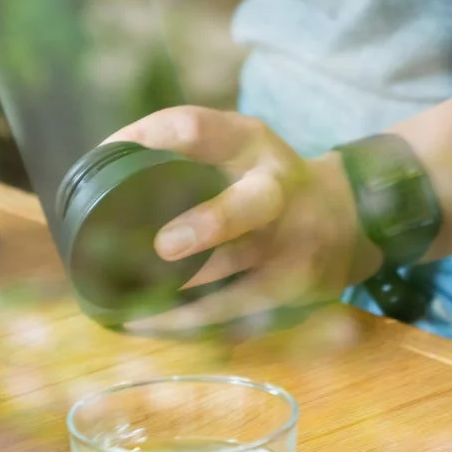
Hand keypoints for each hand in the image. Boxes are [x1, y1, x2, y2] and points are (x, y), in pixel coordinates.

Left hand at [109, 107, 376, 334]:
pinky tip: (145, 323)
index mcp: (254, 144)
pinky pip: (233, 309)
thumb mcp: (239, 146)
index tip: (106, 155)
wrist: (349, 219)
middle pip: (252, 206)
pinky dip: (185, 320)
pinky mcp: (289, 289)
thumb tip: (103, 160)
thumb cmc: (265, 181)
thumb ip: (186, 147)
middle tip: (164, 247)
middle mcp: (278, 191)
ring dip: (179, 287)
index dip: (148, 139)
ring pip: (237, 269)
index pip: (198, 129)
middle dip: (212, 225)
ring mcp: (290, 244)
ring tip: (125, 298)